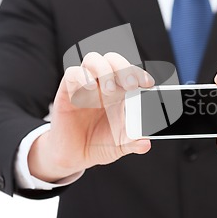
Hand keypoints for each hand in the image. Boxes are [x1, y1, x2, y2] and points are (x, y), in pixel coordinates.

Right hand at [28, 52, 153, 182]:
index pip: (131, 72)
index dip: (140, 74)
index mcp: (120, 93)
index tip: (149, 84)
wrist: (75, 157)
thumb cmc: (100, 145)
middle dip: (124, 68)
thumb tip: (145, 143)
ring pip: (93, 59)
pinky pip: (72, 73)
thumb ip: (133, 143)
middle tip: (131, 86)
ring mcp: (85, 86)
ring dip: (104, 70)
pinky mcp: (67, 92)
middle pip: (113, 60)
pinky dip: (82, 77)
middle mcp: (102, 85)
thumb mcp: (120, 146)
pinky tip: (90, 89)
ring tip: (110, 89)